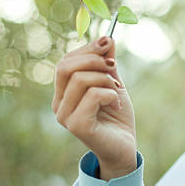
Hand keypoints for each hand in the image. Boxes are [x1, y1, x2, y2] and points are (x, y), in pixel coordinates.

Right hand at [52, 36, 136, 179]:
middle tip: (113, 66)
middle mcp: (59, 104)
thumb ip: (107, 63)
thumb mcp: (113, 83)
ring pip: (81, 79)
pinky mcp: (78, 126)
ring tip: (116, 91)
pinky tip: (115, 104)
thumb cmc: (116, 117)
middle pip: (65, 66)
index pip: (65, 61)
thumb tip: (107, 38)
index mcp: (63, 93)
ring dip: (106, 79)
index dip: (87, 48)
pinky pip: (93, 95)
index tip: (108, 42)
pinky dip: (109, 94)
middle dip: (94, 59)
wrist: (125, 147)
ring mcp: (65, 116)